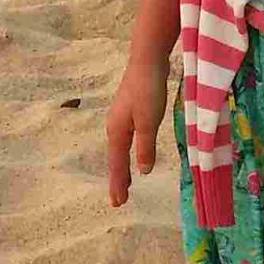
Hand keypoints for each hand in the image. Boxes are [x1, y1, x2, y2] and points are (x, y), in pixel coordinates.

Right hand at [106, 56, 172, 205]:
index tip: (118, 203)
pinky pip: (125, 140)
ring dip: (121, 167)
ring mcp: (120, 118)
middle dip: (117, 179)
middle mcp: (114, 126)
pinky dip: (126, 153)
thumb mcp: (149, 121)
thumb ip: (146, 146)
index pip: (117, 164)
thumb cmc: (148, 90)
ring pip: (119, 149)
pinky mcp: (129, 111)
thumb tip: (143, 171)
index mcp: (117, 131)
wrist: (146, 60)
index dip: (118, 183)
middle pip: (115, 159)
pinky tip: (131, 152)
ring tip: (125, 183)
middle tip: (118, 200)